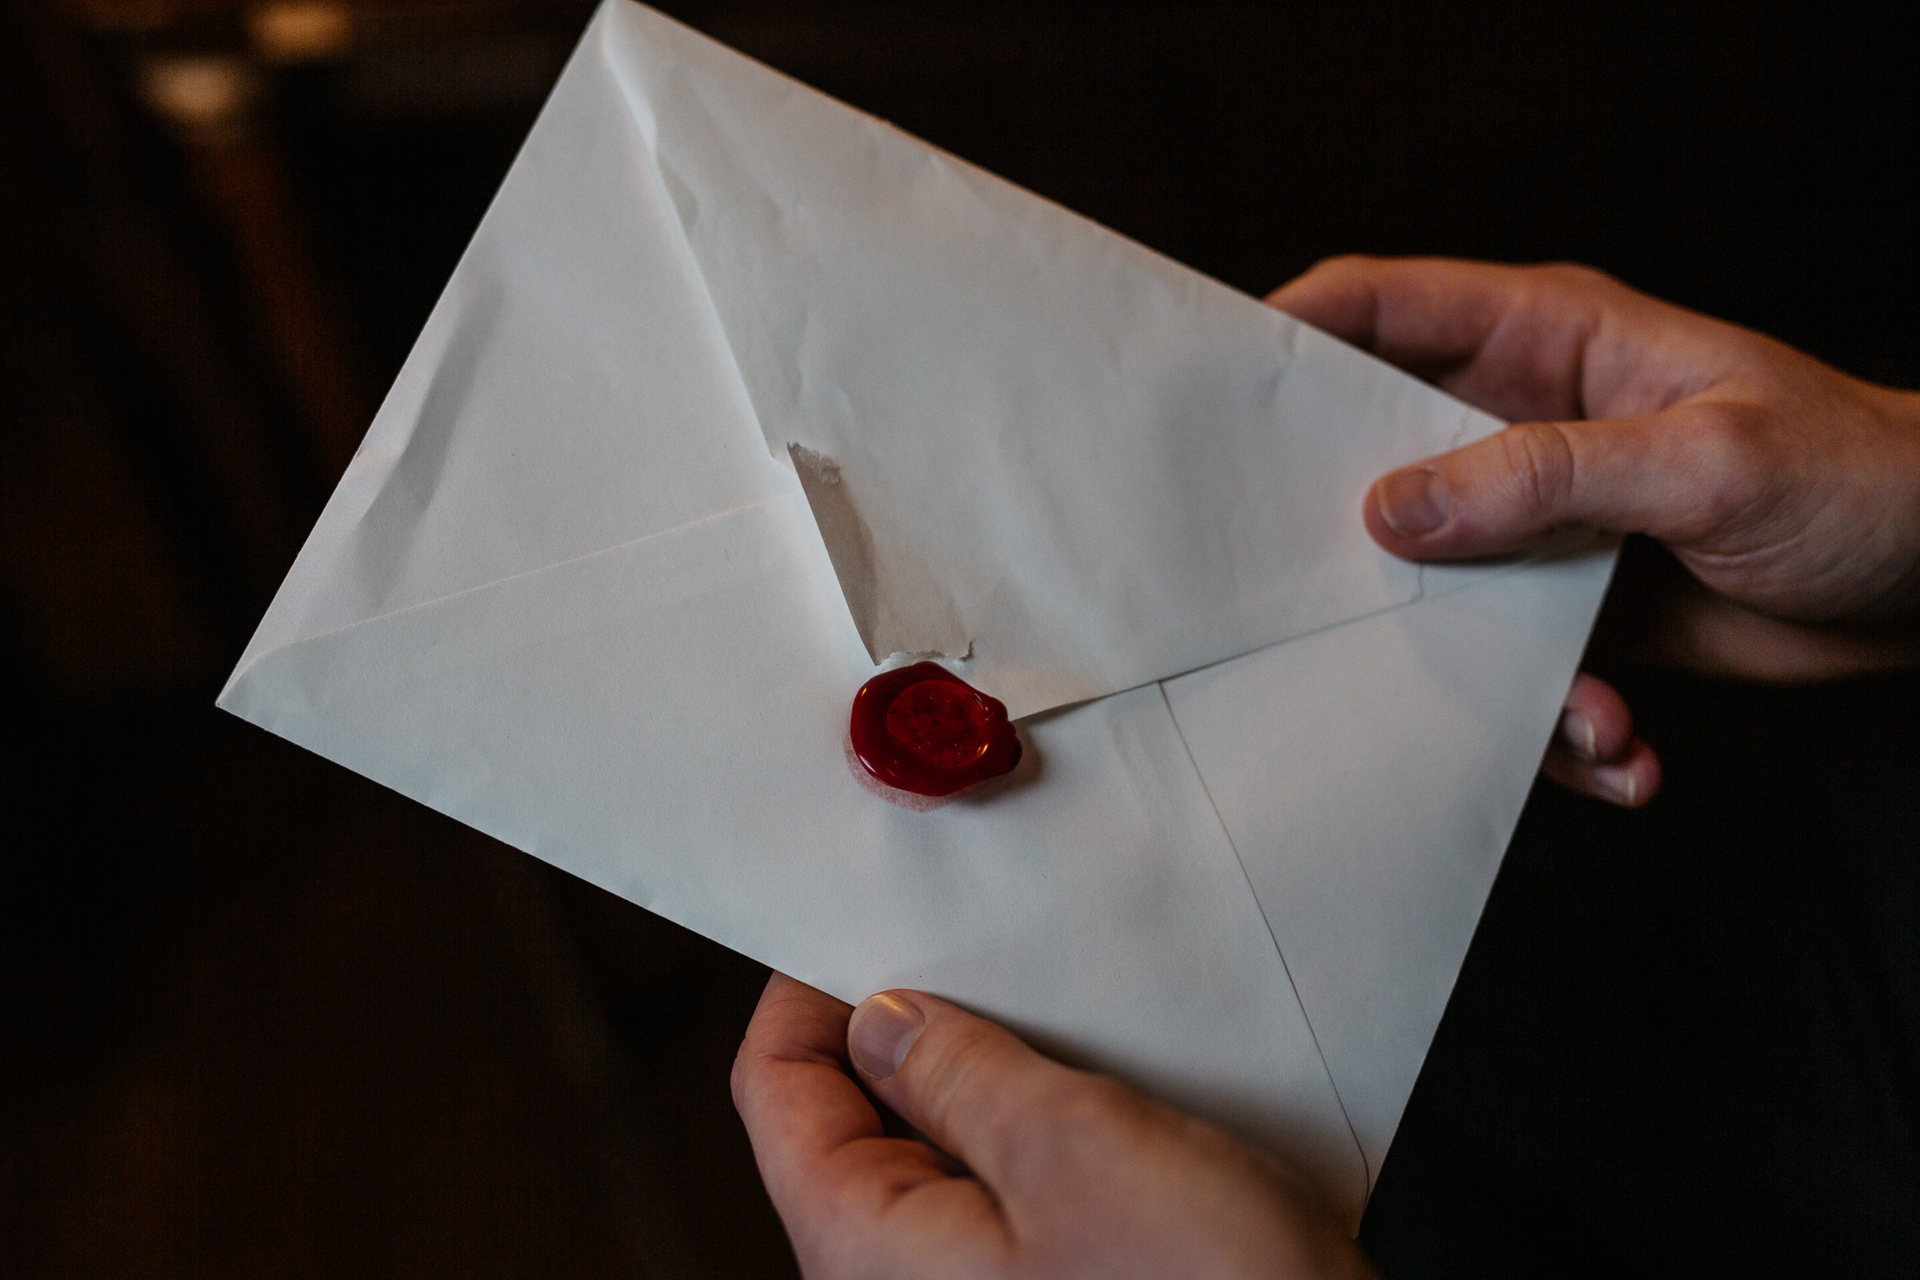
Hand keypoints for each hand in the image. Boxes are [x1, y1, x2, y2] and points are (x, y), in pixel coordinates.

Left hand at [732, 973, 1374, 1279]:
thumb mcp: (1074, 1148)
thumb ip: (958, 1074)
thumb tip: (881, 1020)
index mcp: (869, 1255)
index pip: (775, 1096)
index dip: (803, 996)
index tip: (856, 926)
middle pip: (850, 1124)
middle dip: (905, 1032)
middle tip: (973, 951)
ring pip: (937, 1154)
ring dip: (985, 1076)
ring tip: (1052, 1016)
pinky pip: (1006, 1193)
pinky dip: (1036, 1127)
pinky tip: (1102, 1092)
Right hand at [1269, 257, 1919, 806]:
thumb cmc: (1860, 477)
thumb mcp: (1706, 460)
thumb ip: (1545, 478)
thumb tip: (1393, 509)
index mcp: (1548, 342)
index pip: (1384, 308)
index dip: (1289, 337)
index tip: (1212, 399)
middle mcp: (1527, 426)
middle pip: (1378, 458)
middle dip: (1341, 533)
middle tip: (1302, 599)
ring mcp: (1545, 522)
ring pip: (1438, 590)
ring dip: (1478, 670)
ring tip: (1581, 713)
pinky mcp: (1574, 610)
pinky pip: (1514, 669)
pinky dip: (1558, 723)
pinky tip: (1623, 749)